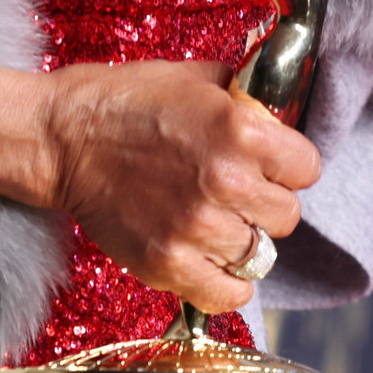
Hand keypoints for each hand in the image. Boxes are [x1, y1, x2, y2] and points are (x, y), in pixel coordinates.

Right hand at [42, 61, 321, 313]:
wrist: (65, 137)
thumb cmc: (130, 101)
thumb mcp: (198, 78)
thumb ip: (249, 98)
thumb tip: (284, 108)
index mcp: (241, 131)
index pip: (307, 168)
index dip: (289, 165)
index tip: (271, 165)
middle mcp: (225, 181)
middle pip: (287, 215)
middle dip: (267, 202)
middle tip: (238, 192)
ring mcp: (196, 227)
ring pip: (260, 254)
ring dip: (242, 238)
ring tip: (215, 219)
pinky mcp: (167, 263)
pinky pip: (229, 293)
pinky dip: (228, 283)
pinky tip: (214, 259)